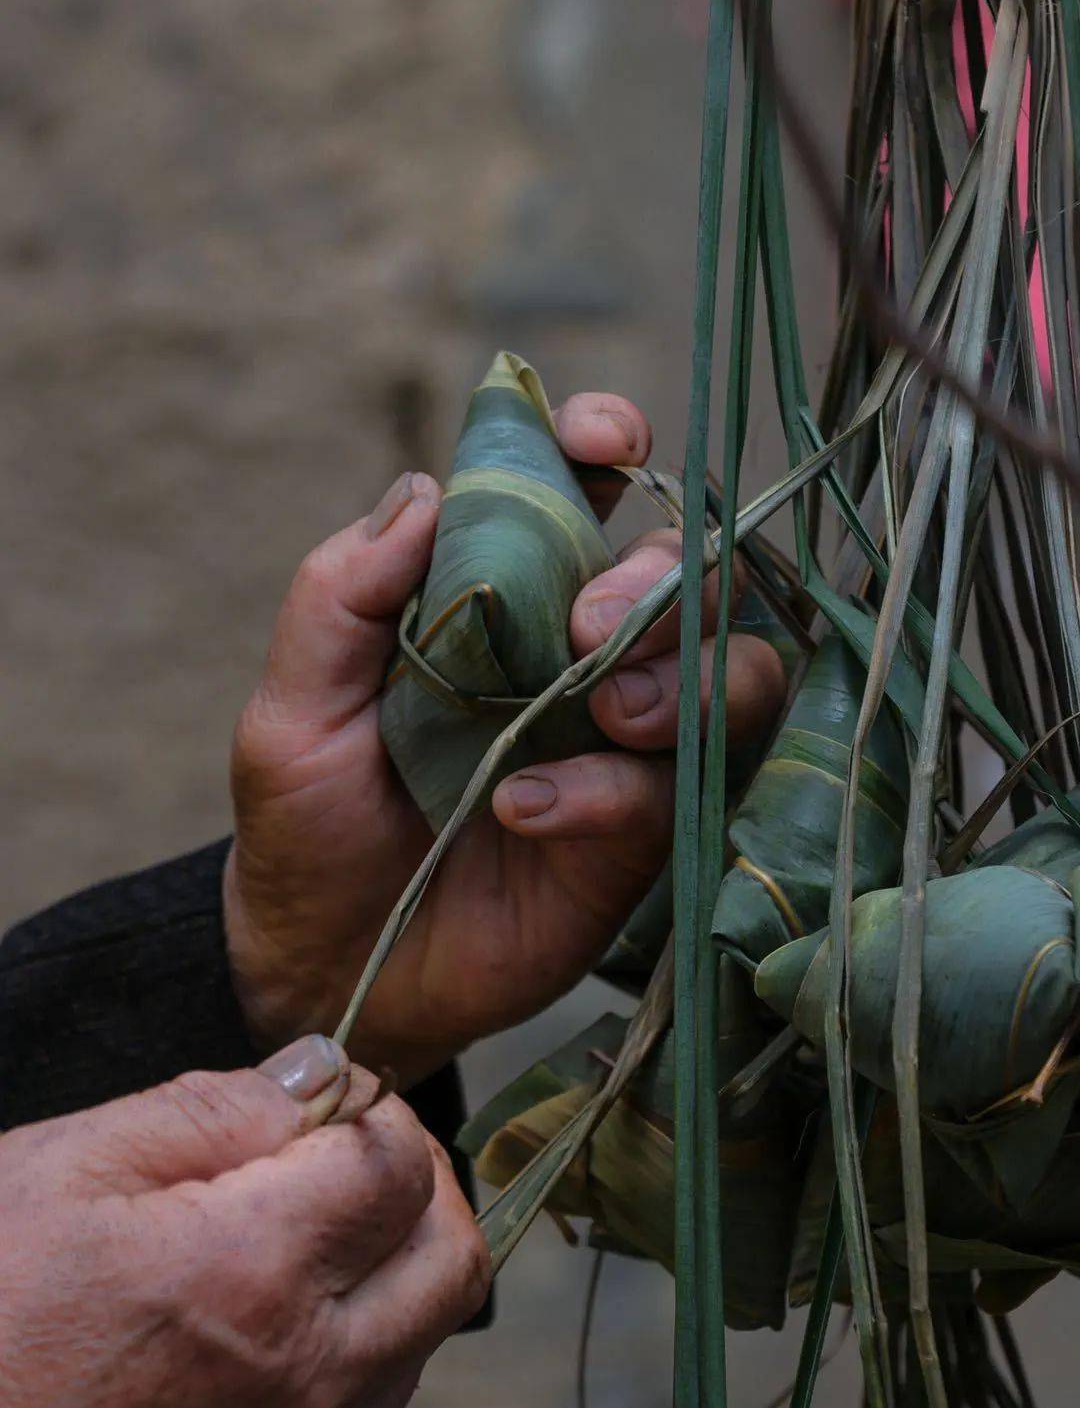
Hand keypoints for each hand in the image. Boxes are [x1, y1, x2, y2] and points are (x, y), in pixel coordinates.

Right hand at [0, 1036, 487, 1407]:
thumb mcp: (75, 1163)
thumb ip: (219, 1107)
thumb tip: (324, 1071)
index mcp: (251, 1271)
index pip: (399, 1167)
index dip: (377, 1109)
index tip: (328, 1103)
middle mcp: (302, 1377)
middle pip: (451, 1258)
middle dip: (421, 1183)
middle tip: (358, 1151)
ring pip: (425, 1334)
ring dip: (397, 1262)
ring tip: (316, 1227)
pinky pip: (376, 1402)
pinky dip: (365, 1337)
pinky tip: (290, 1305)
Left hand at [225, 393, 785, 1081]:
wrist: (328, 965)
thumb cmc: (310, 823)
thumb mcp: (296, 708)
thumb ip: (342, 597)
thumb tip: (424, 489)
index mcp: (506, 598)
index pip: (588, 492)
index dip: (610, 444)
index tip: (603, 441)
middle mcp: (583, 659)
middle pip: (692, 574)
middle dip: (666, 576)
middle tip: (588, 625)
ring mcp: (623, 748)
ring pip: (731, 673)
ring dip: (682, 677)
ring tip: (603, 713)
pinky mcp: (641, 838)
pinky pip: (678, 792)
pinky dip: (615, 790)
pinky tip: (525, 810)